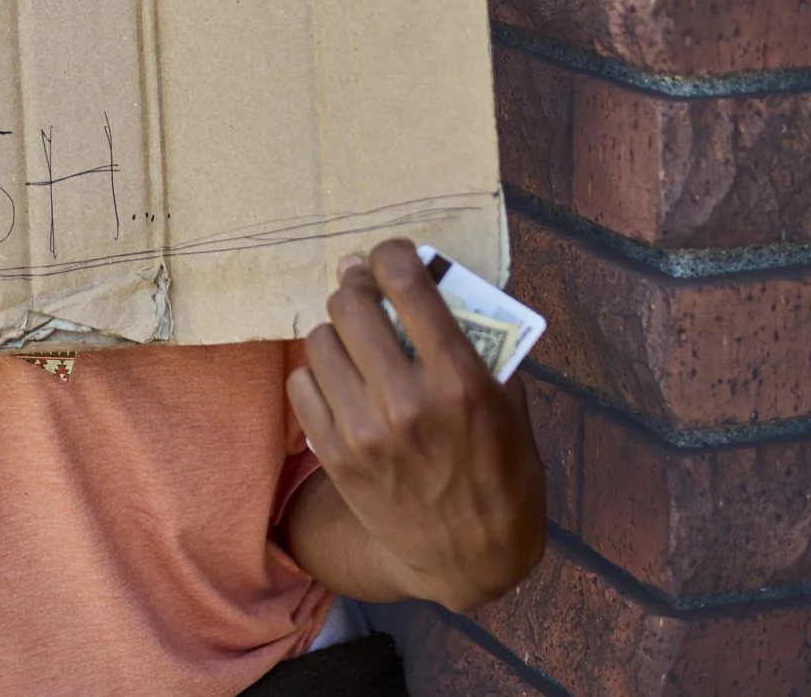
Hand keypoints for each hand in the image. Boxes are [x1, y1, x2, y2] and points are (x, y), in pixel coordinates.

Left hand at [284, 240, 543, 610]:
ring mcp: (364, 432)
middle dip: (359, 285)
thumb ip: (476, 342)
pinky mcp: (334, 456)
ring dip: (338, 330)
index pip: (409, 286)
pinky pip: (302, 383)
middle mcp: (407, 402)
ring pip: (320, 338)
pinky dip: (319, 374)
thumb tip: (432, 278)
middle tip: (366, 287)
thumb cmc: (501, 471)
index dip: (394, 255)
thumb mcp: (509, 403)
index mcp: (461, 381)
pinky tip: (341, 380)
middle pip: (352, 304)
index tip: (393, 254)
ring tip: (356, 339)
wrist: (470, 556)